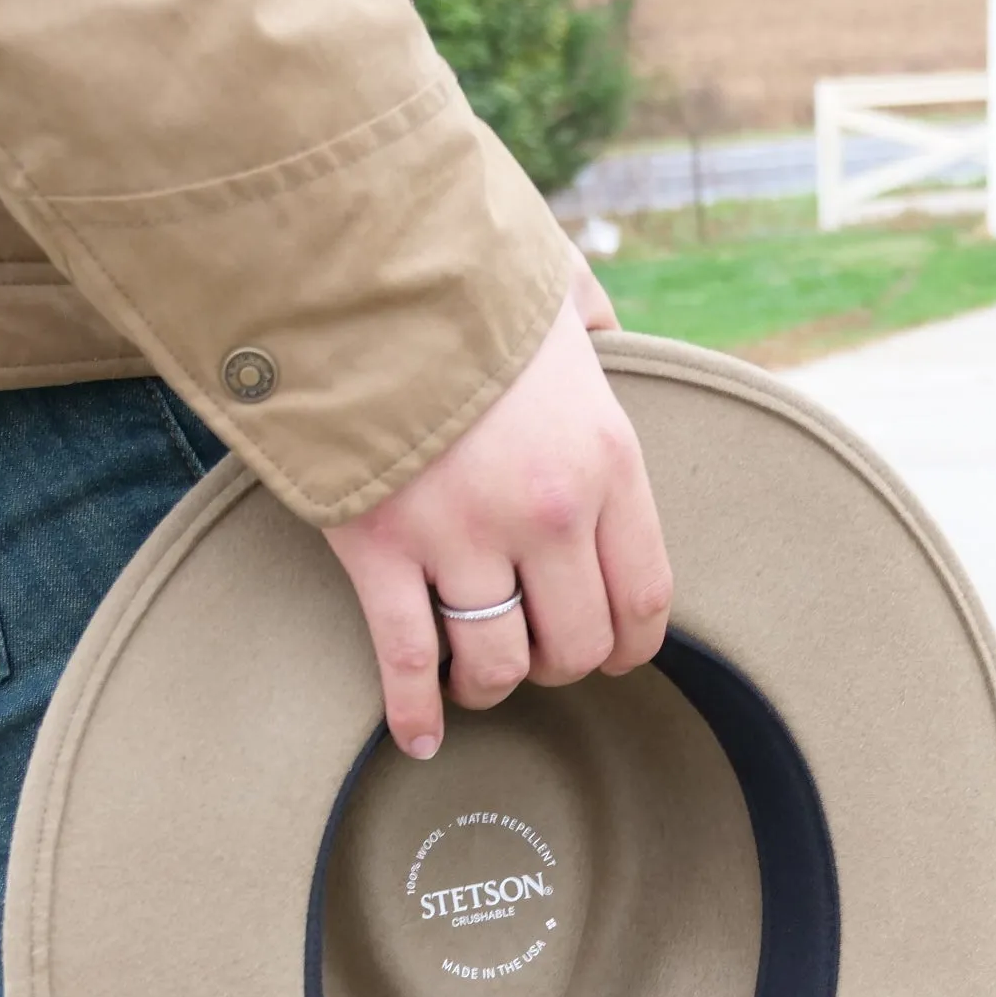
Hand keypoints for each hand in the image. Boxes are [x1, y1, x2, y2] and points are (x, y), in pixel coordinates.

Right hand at [323, 258, 670, 756]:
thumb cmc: (460, 276)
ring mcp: (462, 536)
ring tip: (477, 678)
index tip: (609, 654)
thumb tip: (604, 337)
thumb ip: (596, 331)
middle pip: (574, 646)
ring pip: (498, 664)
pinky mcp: (380, 548)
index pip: (644, 597)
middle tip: (535, 653)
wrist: (352, 259)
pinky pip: (408, 659)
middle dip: (558, 666)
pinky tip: (420, 736)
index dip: (628, 646)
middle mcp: (547, 512)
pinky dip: (414, 710)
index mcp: (607, 459)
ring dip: (490, 684)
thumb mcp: (559, 295)